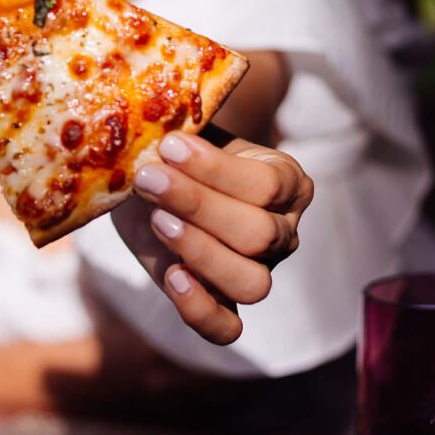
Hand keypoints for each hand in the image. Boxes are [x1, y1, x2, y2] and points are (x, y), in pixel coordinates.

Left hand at [111, 129, 313, 345]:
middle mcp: (281, 230)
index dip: (217, 170)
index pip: (267, 185)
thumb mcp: (183, 129)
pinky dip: (200, 309)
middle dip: (198, 205)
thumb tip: (156, 105)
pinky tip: (171, 276)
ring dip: (200, 251)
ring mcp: (256, 271)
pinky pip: (227, 329)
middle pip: (259, 235)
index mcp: (285, 180)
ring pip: (253, 284)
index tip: (169, 146)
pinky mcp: (220, 303)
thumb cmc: (174, 148)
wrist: (152, 179)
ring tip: (158, 220)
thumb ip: (182, 120)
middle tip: (149, 177)